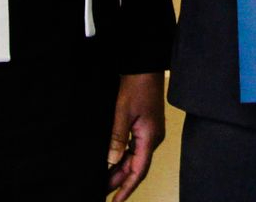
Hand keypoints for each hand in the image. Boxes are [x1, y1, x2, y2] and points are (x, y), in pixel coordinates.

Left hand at [105, 71, 165, 200]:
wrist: (144, 66)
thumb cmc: (137, 86)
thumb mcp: (122, 113)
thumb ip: (117, 138)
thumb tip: (111, 161)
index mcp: (150, 137)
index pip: (139, 171)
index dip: (127, 188)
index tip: (116, 201)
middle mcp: (153, 138)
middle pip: (136, 167)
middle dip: (120, 181)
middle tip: (102, 191)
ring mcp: (150, 132)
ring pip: (134, 158)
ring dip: (120, 170)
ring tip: (104, 180)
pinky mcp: (145, 127)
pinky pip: (134, 148)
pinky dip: (123, 157)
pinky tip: (111, 161)